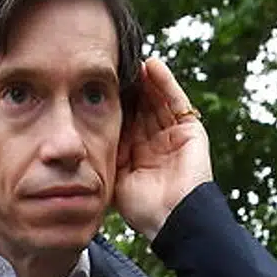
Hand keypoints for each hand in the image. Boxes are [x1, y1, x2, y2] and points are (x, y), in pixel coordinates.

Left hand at [113, 57, 212, 242]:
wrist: (172, 219)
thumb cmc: (142, 207)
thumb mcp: (116, 175)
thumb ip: (107, 150)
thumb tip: (85, 131)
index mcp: (137, 156)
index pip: (125, 120)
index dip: (113, 102)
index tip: (97, 82)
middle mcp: (155, 144)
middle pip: (141, 106)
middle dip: (128, 86)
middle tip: (113, 63)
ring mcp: (174, 136)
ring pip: (157, 100)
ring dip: (145, 79)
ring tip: (131, 58)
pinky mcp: (191, 131)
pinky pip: (176, 101)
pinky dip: (164, 82)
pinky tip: (151, 64)